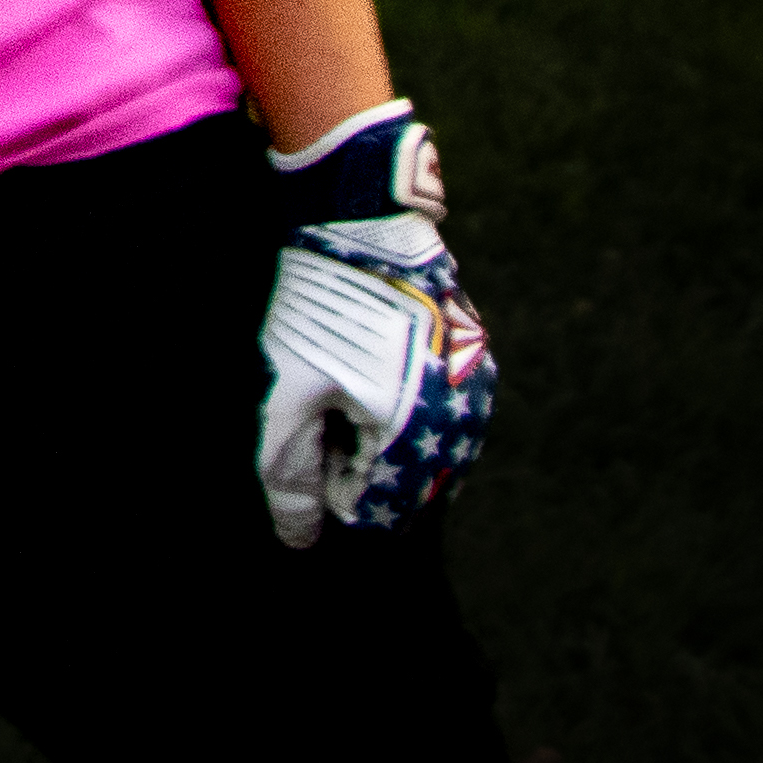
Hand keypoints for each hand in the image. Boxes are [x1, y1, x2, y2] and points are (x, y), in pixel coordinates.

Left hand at [254, 106, 495, 545]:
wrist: (366, 223)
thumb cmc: (319, 308)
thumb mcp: (286, 392)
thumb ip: (289, 475)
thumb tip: (299, 540)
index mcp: (417, 441)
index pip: (376, 512)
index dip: (330, 489)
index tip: (308, 445)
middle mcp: (461, 428)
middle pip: (404, 485)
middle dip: (356, 466)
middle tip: (321, 411)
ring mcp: (475, 394)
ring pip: (422, 452)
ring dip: (379, 438)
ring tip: (342, 386)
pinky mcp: (474, 364)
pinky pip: (438, 414)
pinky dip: (401, 409)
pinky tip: (368, 371)